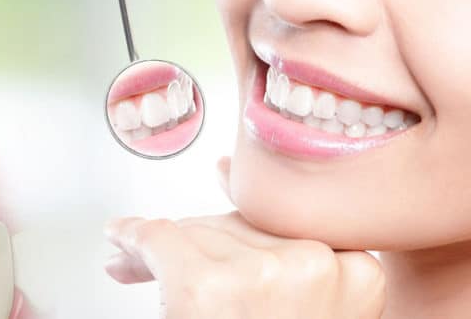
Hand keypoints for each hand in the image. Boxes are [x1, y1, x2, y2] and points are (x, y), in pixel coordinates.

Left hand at [103, 158, 385, 318]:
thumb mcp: (294, 302)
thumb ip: (271, 252)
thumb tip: (223, 176)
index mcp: (358, 273)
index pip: (285, 222)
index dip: (237, 216)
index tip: (217, 182)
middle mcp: (320, 267)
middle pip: (238, 224)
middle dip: (189, 237)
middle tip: (142, 249)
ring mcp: (268, 275)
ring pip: (198, 231)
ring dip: (158, 247)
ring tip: (128, 260)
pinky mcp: (211, 286)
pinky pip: (161, 240)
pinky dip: (134, 240)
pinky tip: (121, 240)